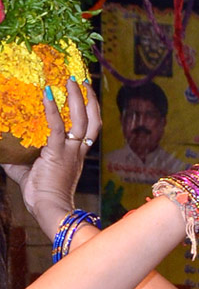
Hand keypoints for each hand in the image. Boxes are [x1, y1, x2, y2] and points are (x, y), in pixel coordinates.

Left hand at [2, 77, 100, 237]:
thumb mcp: (26, 170)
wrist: (49, 207)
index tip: (84, 94)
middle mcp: (78, 149)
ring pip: (82, 119)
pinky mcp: (58, 152)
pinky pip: (57, 126)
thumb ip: (17, 156)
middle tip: (81, 81)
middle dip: (89, 99)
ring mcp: (70, 150)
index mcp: (76, 153)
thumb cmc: (41, 193)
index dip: (89, 110)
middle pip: (92, 119)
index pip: (89, 128)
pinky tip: (47, 94)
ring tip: (71, 81)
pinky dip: (52, 109)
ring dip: (78, 98)